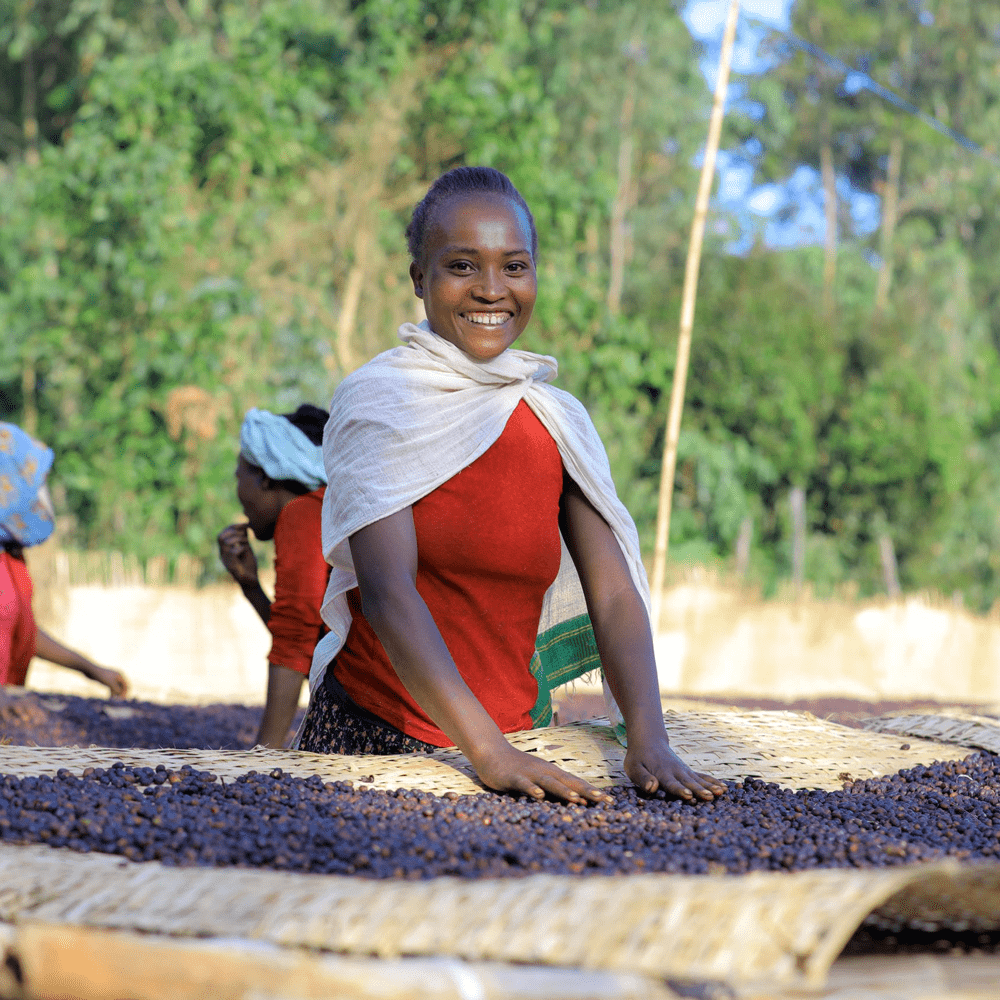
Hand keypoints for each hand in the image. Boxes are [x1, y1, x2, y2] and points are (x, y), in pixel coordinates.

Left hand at [90, 666, 128, 697]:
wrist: (91, 670)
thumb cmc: (102, 676)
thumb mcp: (111, 683)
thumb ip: (117, 690)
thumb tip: (122, 696)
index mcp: (120, 675)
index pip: (127, 685)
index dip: (126, 692)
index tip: (123, 699)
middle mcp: (118, 676)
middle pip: (122, 686)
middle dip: (121, 693)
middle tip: (118, 700)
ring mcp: (112, 678)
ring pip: (117, 687)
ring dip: (116, 693)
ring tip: (113, 699)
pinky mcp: (107, 680)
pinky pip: (112, 687)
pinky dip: (112, 692)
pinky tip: (110, 696)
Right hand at [217, 523, 258, 586]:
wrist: (251, 582)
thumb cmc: (248, 565)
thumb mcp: (247, 548)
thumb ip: (244, 538)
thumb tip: (245, 524)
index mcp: (225, 550)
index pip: (222, 534)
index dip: (232, 527)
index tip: (244, 524)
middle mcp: (223, 555)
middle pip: (220, 537)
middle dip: (232, 531)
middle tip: (244, 532)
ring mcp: (226, 561)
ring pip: (225, 543)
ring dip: (238, 538)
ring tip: (246, 541)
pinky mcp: (231, 566)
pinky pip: (232, 552)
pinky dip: (241, 547)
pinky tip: (246, 549)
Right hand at [470, 741, 607, 803]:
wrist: (492, 753)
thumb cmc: (518, 769)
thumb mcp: (539, 778)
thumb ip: (555, 788)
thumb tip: (577, 801)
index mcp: (552, 773)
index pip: (576, 783)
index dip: (593, 791)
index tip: (610, 801)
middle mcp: (544, 771)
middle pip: (568, 782)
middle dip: (587, 791)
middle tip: (604, 801)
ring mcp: (529, 773)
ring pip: (549, 782)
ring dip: (563, 791)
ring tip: (577, 800)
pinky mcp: (514, 777)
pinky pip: (524, 784)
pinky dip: (532, 789)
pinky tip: (539, 796)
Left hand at [624, 734, 725, 801]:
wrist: (648, 740)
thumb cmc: (638, 758)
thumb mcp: (634, 768)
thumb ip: (643, 778)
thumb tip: (653, 787)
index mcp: (661, 772)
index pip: (671, 783)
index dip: (679, 790)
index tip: (688, 795)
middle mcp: (675, 771)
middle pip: (688, 782)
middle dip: (699, 790)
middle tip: (710, 796)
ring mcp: (683, 770)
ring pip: (698, 779)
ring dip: (710, 786)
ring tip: (721, 792)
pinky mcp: (688, 771)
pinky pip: (702, 777)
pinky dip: (712, 781)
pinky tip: (723, 788)